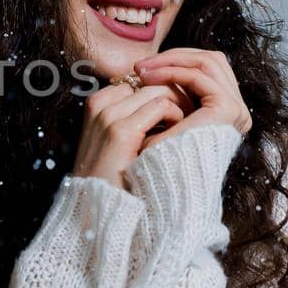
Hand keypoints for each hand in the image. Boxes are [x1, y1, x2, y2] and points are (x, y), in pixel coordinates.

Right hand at [71, 80, 192, 189]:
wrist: (99, 207)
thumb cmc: (115, 176)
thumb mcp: (118, 140)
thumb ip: (133, 117)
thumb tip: (164, 101)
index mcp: (96, 104)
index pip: (138, 80)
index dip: (161, 90)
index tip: (176, 108)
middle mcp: (100, 105)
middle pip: (148, 81)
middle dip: (174, 92)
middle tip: (190, 111)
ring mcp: (109, 116)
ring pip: (158, 89)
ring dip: (179, 102)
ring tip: (187, 122)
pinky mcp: (121, 131)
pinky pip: (160, 105)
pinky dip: (176, 115)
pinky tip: (180, 131)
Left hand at [131, 48, 251, 152]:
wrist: (165, 182)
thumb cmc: (160, 157)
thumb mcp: (167, 119)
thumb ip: (171, 94)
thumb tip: (150, 69)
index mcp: (226, 110)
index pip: (207, 69)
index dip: (176, 61)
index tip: (143, 68)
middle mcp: (237, 109)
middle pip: (210, 60)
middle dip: (174, 56)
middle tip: (140, 65)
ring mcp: (235, 108)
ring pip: (207, 62)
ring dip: (171, 60)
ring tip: (142, 69)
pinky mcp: (226, 108)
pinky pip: (198, 76)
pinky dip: (172, 71)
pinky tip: (149, 77)